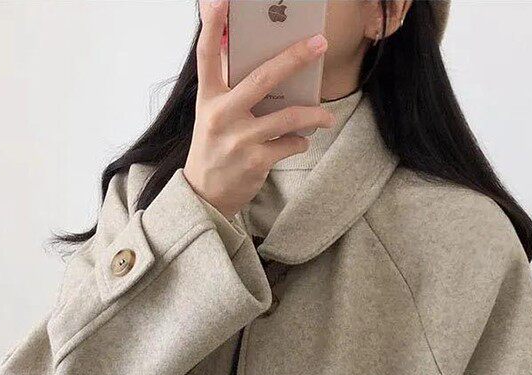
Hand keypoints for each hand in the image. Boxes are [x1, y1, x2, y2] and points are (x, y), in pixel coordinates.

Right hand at [183, 0, 334, 219]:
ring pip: (288, 116)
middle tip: (320, 43)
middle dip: (295, 57)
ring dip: (314, 114)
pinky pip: (290, 143)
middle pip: (264, 78)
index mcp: (208, 98)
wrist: (205, 194)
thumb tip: (234, 46)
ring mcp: (240, 139)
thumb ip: (226, 84)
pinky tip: (300, 141)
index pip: (206, 55)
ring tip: (326, 116)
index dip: (212, 24)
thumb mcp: (211, 113)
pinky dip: (300, 142)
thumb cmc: (214, 146)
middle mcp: (221, 115)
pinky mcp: (256, 161)